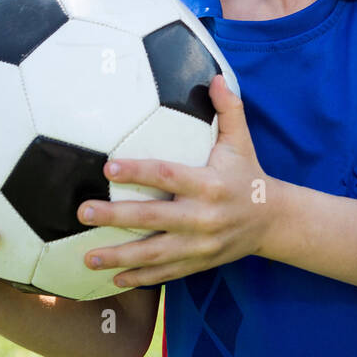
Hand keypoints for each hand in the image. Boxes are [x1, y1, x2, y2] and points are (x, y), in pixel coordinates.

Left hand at [77, 75, 274, 287]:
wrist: (273, 220)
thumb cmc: (248, 174)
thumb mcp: (241, 141)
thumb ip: (229, 109)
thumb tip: (216, 77)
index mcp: (210, 184)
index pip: (168, 176)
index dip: (138, 171)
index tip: (108, 166)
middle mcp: (203, 217)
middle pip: (153, 218)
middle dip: (116, 216)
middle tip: (84, 211)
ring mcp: (200, 245)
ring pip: (154, 254)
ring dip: (119, 257)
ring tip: (87, 257)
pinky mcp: (199, 263)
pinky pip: (165, 273)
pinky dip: (140, 279)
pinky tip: (113, 278)